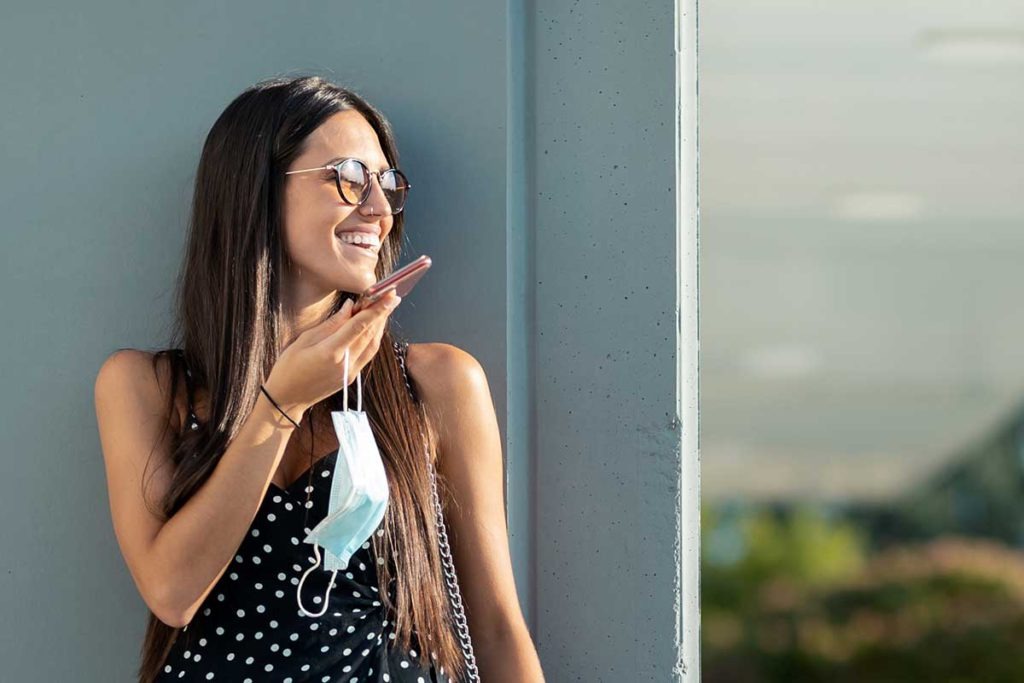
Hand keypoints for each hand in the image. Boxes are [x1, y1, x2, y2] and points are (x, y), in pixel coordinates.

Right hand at [262, 288, 401, 417]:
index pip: (359, 326)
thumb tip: (350, 307)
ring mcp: (351, 372)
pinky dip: (374, 338)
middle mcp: (346, 363)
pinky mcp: (352, 377)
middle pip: (370, 334)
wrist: (287, 399)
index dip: (376, 309)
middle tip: (391, 296)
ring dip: (381, 325)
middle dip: (383, 313)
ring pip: (373, 345)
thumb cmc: (289, 367)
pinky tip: (374, 327)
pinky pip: (368, 354)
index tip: (389, 295)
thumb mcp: (304, 340)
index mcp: (331, 352)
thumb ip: (331, 324)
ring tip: (387, 308)